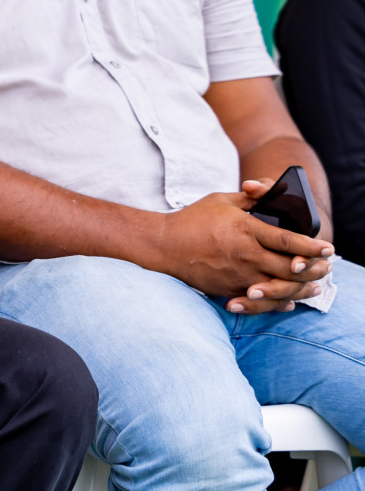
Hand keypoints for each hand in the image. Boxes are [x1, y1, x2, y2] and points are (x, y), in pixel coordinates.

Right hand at [157, 186, 332, 314]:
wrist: (163, 246)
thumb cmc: (191, 220)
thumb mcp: (220, 200)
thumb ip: (249, 197)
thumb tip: (269, 188)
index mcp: (245, 230)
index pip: (288, 240)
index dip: (312, 245)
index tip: (328, 248)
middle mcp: (245, 255)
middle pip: (291, 268)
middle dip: (314, 268)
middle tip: (326, 266)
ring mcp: (238, 275)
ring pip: (281, 289)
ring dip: (302, 289)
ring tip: (314, 285)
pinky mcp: (230, 290)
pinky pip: (261, 302)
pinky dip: (279, 302)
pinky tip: (289, 300)